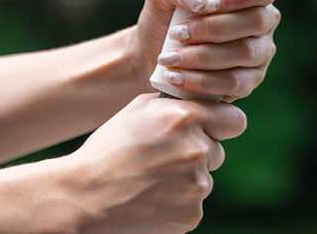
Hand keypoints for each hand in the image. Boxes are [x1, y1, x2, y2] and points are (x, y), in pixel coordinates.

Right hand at [62, 93, 245, 232]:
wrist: (81, 198)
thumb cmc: (108, 149)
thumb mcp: (138, 111)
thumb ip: (176, 104)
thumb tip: (200, 101)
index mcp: (186, 118)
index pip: (235, 120)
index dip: (222, 124)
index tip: (212, 128)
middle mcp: (197, 150)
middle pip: (218, 150)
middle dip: (199, 151)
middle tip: (165, 157)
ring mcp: (197, 186)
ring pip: (205, 177)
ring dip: (186, 178)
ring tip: (150, 179)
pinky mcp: (191, 214)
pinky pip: (193, 202)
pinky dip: (177, 201)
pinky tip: (150, 197)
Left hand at [133, 0, 282, 100]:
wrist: (152, 57)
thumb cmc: (165, 18)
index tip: (208, 3)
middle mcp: (263, 22)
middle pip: (256, 20)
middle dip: (213, 27)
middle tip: (178, 33)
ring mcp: (260, 53)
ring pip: (245, 52)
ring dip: (203, 55)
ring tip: (170, 57)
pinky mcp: (250, 82)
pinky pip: (234, 82)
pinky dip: (201, 80)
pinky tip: (176, 76)